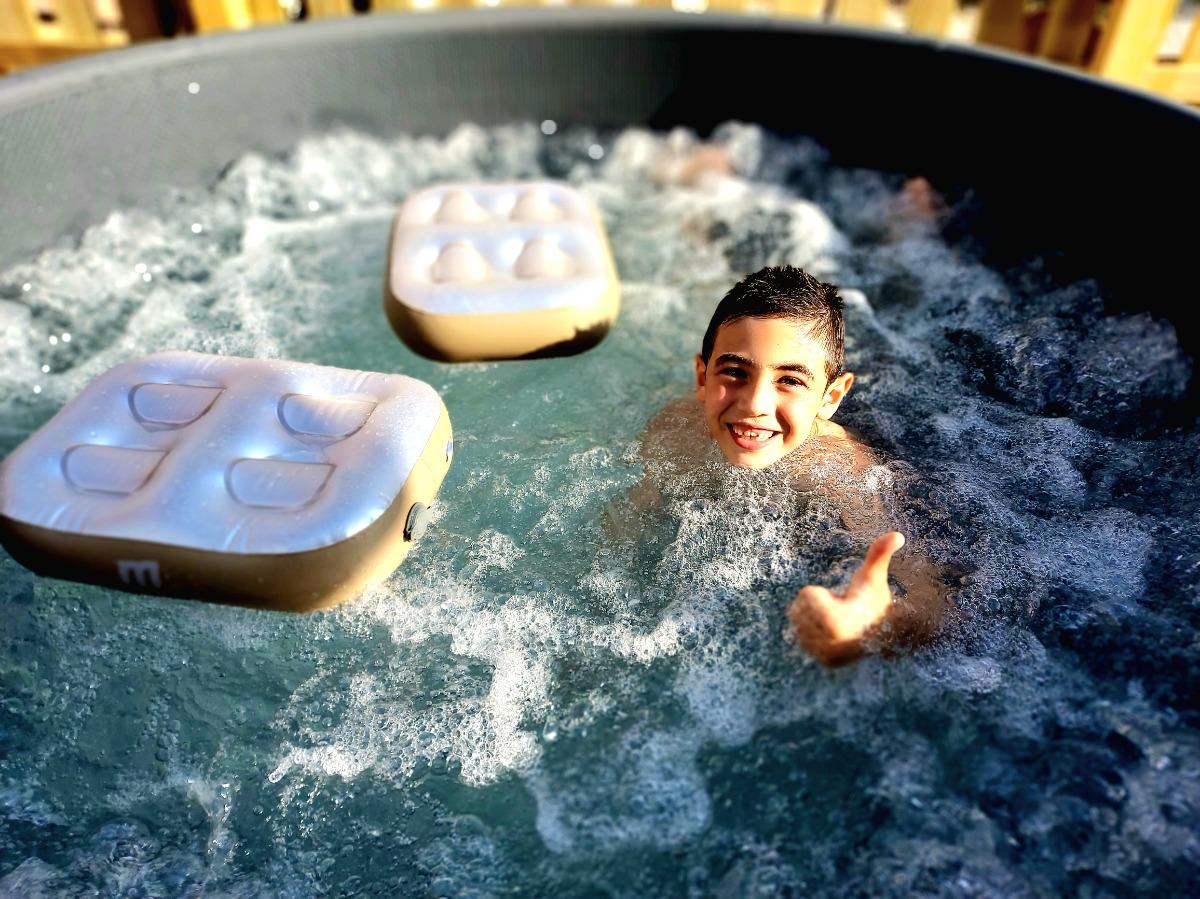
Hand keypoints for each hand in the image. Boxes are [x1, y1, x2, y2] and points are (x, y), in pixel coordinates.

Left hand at [788, 531, 904, 666]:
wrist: (884, 630)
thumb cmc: (873, 598)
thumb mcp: (874, 576)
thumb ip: (880, 554)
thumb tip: (897, 534)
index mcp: (834, 624)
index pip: (806, 595)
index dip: (824, 594)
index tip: (842, 602)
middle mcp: (827, 646)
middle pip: (798, 608)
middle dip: (818, 605)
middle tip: (841, 613)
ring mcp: (822, 656)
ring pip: (797, 620)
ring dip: (814, 616)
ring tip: (838, 621)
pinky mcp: (820, 661)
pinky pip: (799, 633)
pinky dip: (813, 629)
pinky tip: (833, 632)